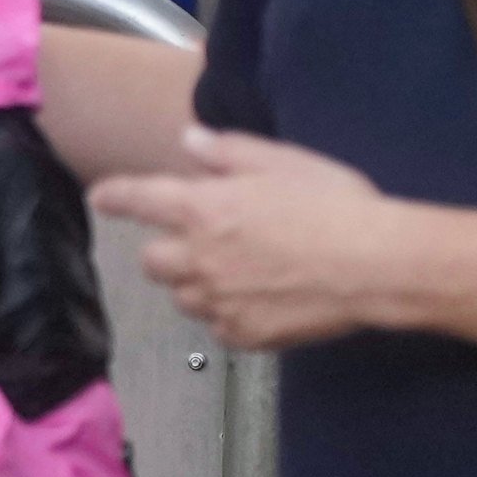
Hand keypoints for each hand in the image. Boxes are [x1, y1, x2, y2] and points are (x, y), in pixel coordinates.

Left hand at [93, 126, 415, 350]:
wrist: (376, 266)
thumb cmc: (334, 206)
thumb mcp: (282, 162)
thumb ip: (227, 152)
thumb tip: (188, 141)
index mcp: (202, 209)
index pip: (138, 200)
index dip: (116, 197)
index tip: (101, 197)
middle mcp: (198, 258)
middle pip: (152, 261)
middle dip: (169, 250)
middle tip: (205, 241)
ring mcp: (217, 302)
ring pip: (183, 297)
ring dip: (198, 284)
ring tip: (243, 271)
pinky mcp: (242, 335)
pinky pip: (218, 326)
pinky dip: (229, 314)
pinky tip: (263, 299)